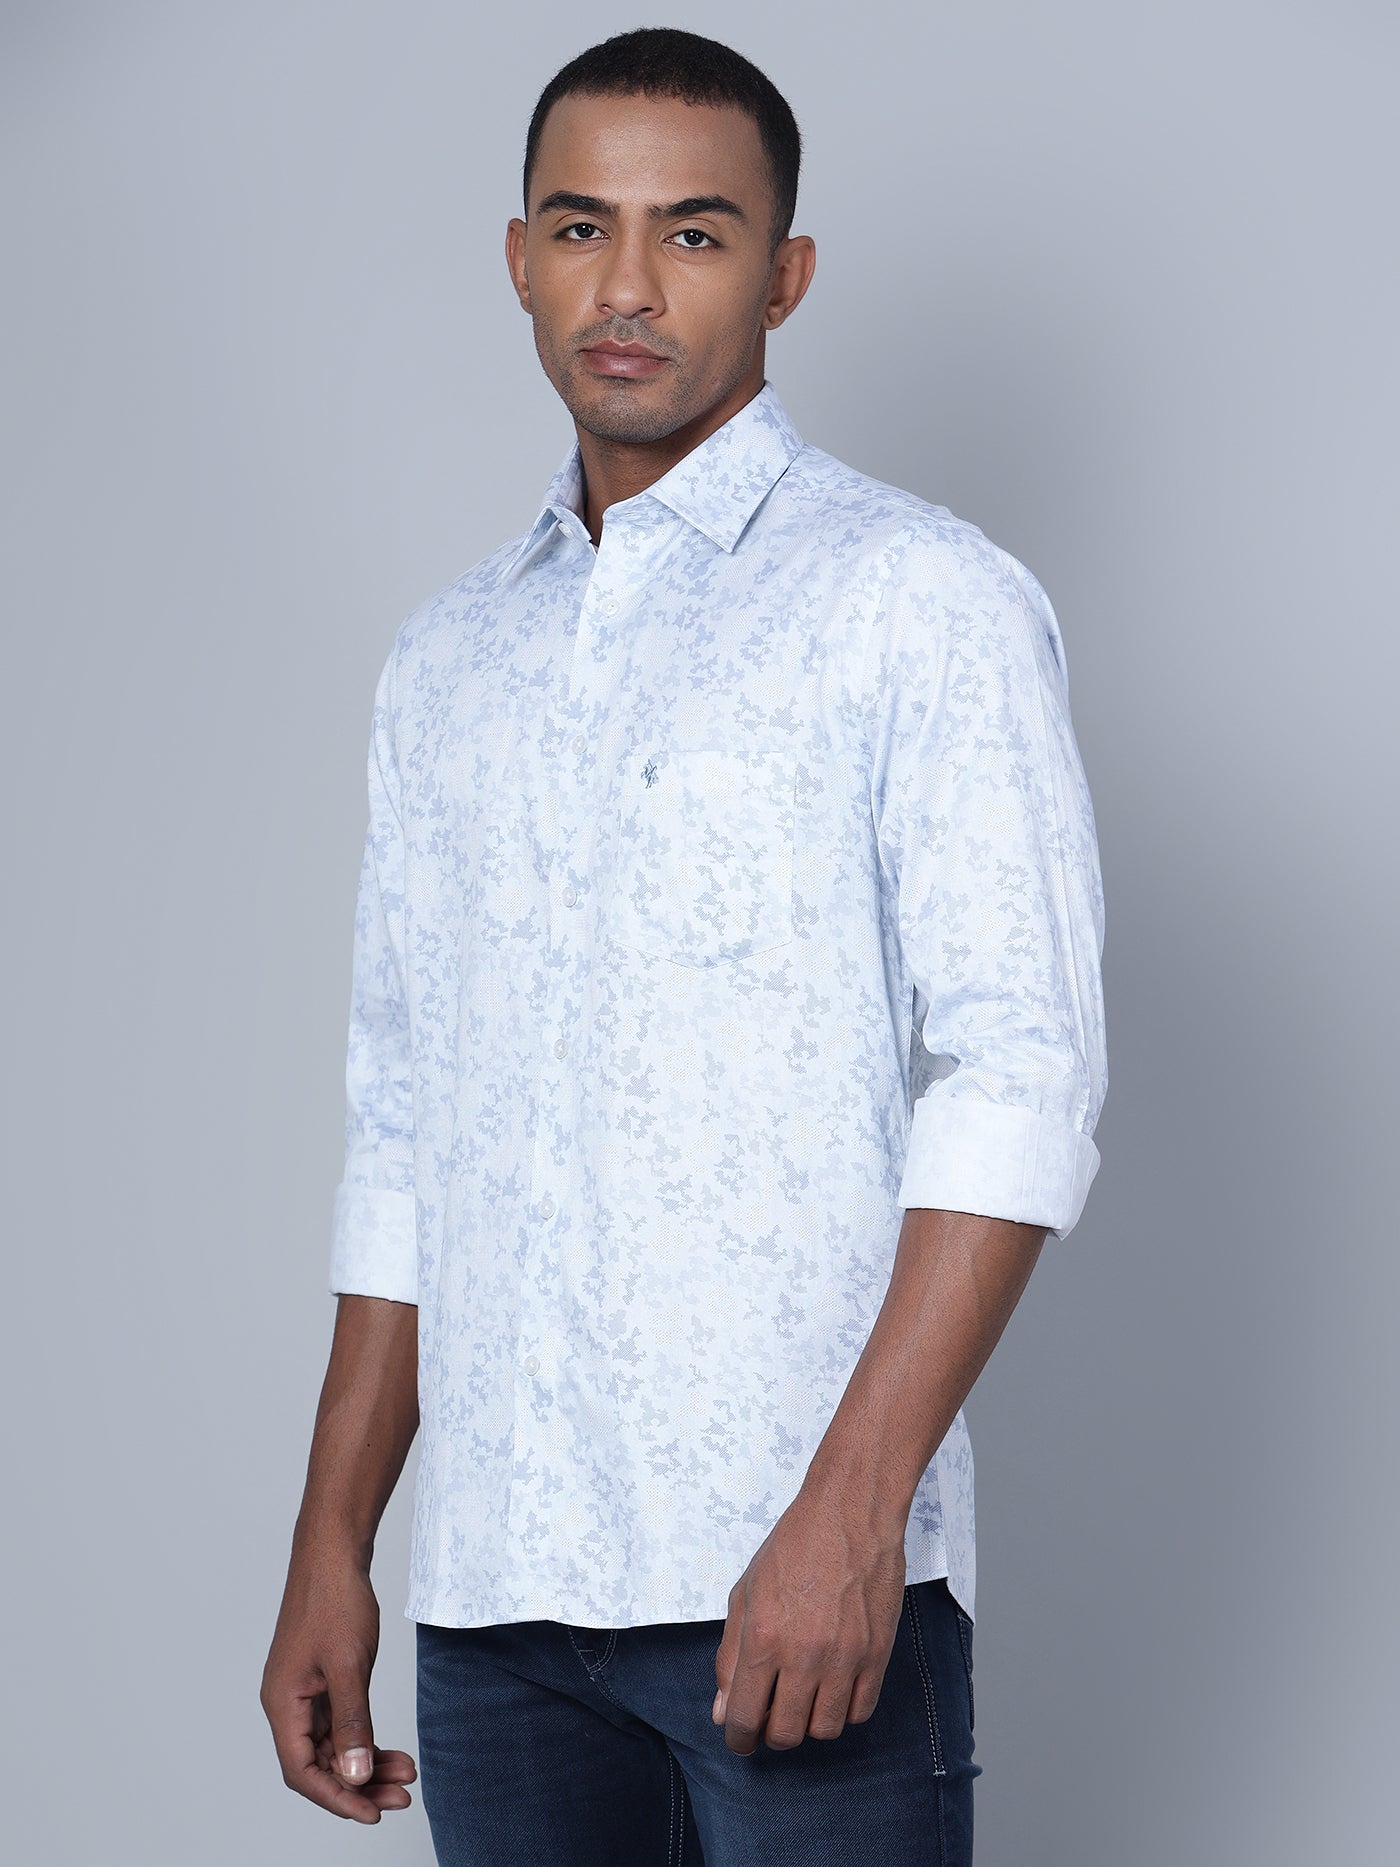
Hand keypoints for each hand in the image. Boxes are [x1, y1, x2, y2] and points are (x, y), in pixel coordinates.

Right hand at [260, 1548, 416, 1822]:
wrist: (335, 1551)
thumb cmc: (335, 1600)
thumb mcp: (349, 1665)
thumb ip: (352, 1722)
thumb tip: (355, 1775)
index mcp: (282, 1704)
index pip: (302, 1772)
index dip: (336, 1797)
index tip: (373, 1812)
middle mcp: (289, 1704)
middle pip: (320, 1764)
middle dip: (360, 1784)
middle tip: (402, 1797)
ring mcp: (306, 1692)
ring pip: (335, 1746)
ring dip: (368, 1763)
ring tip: (407, 1775)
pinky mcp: (323, 1680)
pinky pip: (343, 1724)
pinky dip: (367, 1738)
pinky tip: (393, 1750)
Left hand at [712, 1480, 906, 1754]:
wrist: (850, 1514)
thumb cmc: (795, 1547)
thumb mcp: (746, 1592)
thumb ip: (730, 1655)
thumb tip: (723, 1710)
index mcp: (763, 1637)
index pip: (743, 1718)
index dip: (738, 1738)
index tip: (740, 1738)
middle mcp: (803, 1654)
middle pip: (785, 1734)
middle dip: (771, 1733)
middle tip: (771, 1713)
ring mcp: (844, 1657)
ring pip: (824, 1730)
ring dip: (809, 1722)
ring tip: (804, 1696)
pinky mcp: (877, 1655)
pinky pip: (859, 1712)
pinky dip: (843, 1709)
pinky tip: (834, 1685)